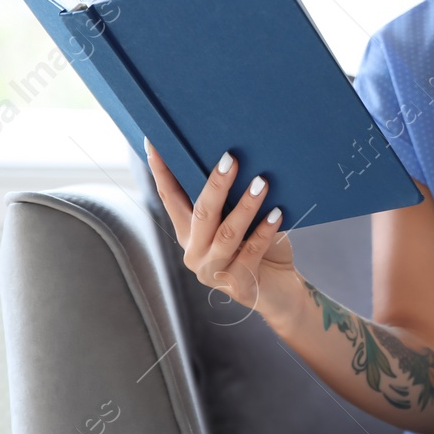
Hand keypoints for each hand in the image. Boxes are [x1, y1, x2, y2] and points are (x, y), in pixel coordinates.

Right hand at [145, 138, 296, 320]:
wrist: (279, 291)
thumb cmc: (259, 248)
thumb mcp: (240, 222)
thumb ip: (229, 201)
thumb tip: (235, 159)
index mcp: (189, 234)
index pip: (169, 197)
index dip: (161, 171)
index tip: (154, 142)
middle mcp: (195, 252)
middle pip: (201, 213)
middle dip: (215, 184)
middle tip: (230, 158)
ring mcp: (214, 271)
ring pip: (228, 233)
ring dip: (245, 205)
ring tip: (262, 182)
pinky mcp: (238, 284)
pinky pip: (252, 251)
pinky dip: (265, 230)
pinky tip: (277, 212)